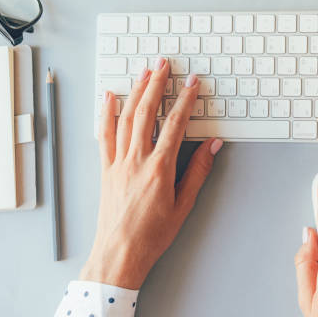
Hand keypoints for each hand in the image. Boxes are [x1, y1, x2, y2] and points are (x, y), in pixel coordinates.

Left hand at [80, 58, 222, 288]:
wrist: (119, 253)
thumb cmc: (152, 234)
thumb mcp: (184, 205)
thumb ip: (198, 171)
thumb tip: (212, 146)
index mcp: (159, 168)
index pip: (175, 124)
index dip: (186, 100)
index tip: (192, 83)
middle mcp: (136, 160)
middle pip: (146, 112)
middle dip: (156, 84)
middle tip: (164, 64)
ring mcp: (117, 162)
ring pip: (125, 118)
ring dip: (135, 92)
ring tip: (144, 73)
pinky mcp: (105, 168)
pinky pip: (104, 134)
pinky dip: (107, 113)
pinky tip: (110, 97)